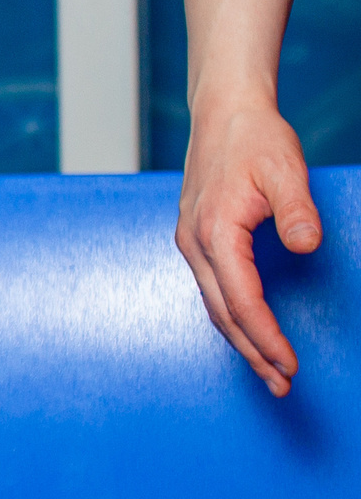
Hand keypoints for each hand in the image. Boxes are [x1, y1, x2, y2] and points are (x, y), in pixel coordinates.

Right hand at [177, 95, 322, 395]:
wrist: (223, 114)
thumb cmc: (253, 139)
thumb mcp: (285, 169)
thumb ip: (297, 209)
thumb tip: (307, 244)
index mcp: (214, 233)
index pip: (242, 301)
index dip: (266, 336)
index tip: (289, 363)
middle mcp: (195, 245)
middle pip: (223, 315)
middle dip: (252, 353)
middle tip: (281, 385)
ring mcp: (191, 244)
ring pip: (214, 307)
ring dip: (240, 340)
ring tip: (268, 368)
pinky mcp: (196, 241)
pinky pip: (212, 291)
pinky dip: (231, 318)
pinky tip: (248, 328)